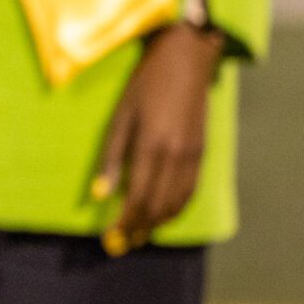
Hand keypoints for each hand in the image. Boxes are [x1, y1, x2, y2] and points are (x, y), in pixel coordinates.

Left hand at [92, 24, 226, 251]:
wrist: (186, 60)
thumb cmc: (144, 85)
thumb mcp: (120, 116)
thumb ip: (111, 157)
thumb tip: (100, 194)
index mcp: (152, 146)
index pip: (138, 198)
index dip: (124, 223)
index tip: (111, 239)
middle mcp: (176, 156)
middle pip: (158, 206)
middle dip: (140, 228)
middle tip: (122, 243)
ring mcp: (193, 156)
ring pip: (177, 203)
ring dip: (158, 223)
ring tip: (140, 234)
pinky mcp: (202, 152)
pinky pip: (190, 191)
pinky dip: (176, 208)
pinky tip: (163, 214)